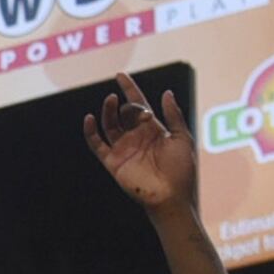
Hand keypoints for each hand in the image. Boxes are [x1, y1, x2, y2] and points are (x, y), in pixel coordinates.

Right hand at [82, 84, 198, 213]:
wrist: (172, 196)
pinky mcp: (113, 161)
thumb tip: (166, 93)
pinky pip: (97, 144)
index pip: (138, 105)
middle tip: (134, 107)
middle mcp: (136, 137)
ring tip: (111, 101)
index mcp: (152, 130)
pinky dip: (90, 131)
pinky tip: (90, 118)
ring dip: (108, 111)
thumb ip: (173, 115)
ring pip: (109, 124)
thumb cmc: (182, 170)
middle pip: (123, 112)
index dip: (129, 89)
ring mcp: (123, 148)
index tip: (120, 76)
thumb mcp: (183, 137)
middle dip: (126, 104)